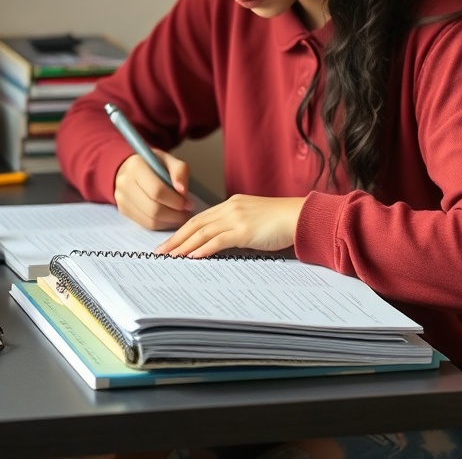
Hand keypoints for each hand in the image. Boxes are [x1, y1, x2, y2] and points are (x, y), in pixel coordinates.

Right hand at [113, 150, 191, 230]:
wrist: (131, 168)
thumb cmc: (154, 165)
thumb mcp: (169, 160)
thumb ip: (179, 171)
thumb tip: (183, 191)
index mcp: (136, 166)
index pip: (157, 191)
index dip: (176, 200)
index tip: (189, 204)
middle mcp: (125, 183)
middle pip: (153, 208)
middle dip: (175, 214)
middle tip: (187, 212)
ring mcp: (122, 199)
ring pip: (150, 220)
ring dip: (170, 221)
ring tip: (181, 216)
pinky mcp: (123, 210)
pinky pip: (145, 224)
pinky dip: (161, 224)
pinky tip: (170, 218)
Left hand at [155, 195, 304, 257]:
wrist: (300, 216)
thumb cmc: (281, 221)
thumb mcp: (254, 220)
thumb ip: (237, 228)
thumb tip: (221, 244)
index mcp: (232, 204)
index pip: (200, 218)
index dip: (182, 231)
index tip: (170, 242)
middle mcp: (231, 208)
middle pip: (195, 224)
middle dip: (176, 239)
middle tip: (160, 252)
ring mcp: (237, 218)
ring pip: (203, 232)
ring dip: (184, 246)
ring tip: (171, 257)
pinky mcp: (244, 230)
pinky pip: (218, 240)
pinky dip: (203, 249)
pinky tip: (193, 257)